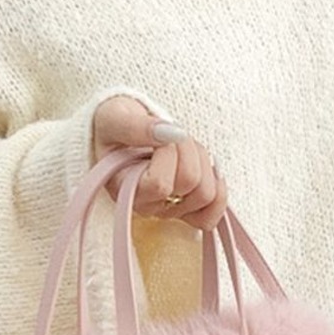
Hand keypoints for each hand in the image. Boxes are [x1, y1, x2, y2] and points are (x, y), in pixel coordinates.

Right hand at [91, 95, 227, 231]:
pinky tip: (208, 169)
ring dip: (203, 161)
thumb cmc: (115, 126)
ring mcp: (168, 210)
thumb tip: (173, 133)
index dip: (168, 152)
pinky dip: (219, 190)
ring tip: (184, 147)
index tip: (158, 132)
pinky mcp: (186, 210)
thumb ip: (136, 126)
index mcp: (123, 189)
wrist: (122, 129)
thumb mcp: (114, 118)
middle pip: (190, 184)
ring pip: (206, 194)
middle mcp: (146, 206)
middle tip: (173, 135)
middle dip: (188, 148)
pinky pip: (212, 217)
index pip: (160, 184)